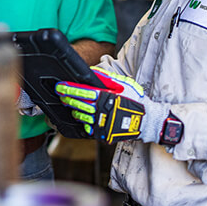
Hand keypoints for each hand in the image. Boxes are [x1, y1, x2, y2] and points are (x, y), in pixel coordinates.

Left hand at [54, 66, 169, 143]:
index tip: (60, 86)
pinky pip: (87, 128)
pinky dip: (83, 122)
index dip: (69, 89)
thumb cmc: (135, 101)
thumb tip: (92, 72)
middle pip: (78, 104)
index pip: (82, 92)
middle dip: (68, 98)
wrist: (146, 121)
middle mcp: (102, 110)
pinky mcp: (102, 133)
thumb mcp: (123, 84)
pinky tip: (80, 117)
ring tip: (70, 105)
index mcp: (106, 97)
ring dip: (74, 110)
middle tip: (61, 94)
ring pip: (81, 116)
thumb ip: (106, 78)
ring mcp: (101, 123)